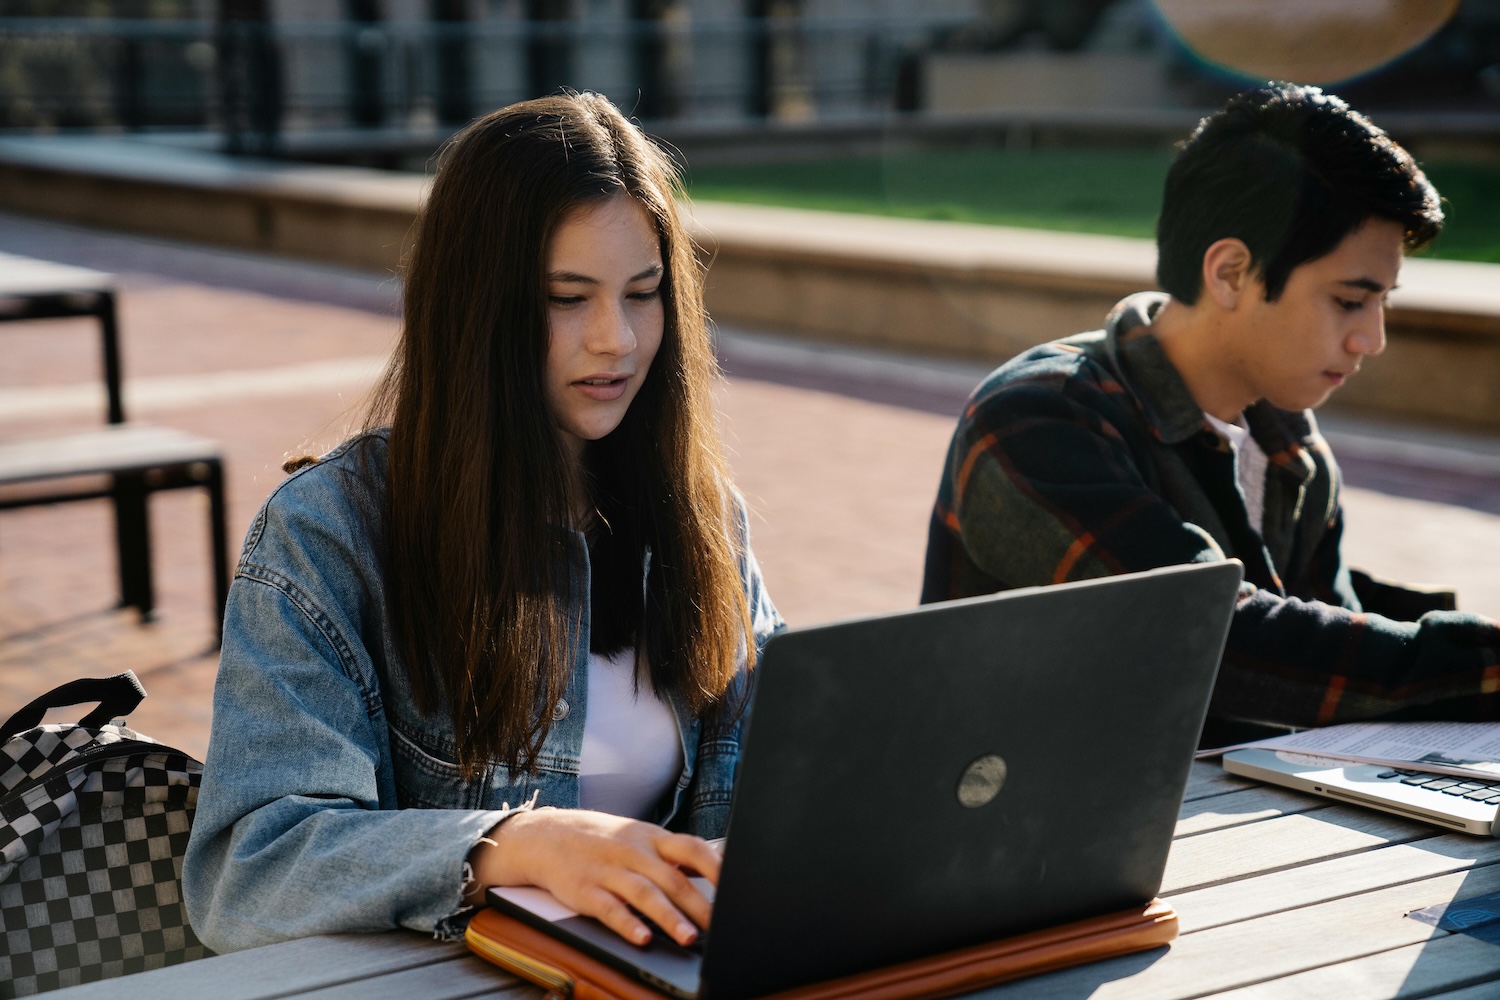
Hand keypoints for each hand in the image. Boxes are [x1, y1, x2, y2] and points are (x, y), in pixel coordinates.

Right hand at [469, 808, 720, 947]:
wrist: (545, 835)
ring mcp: (608, 870)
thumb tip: (718, 868)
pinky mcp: (585, 890)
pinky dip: (627, 924)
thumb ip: (673, 855)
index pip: (691, 847)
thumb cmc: (603, 840)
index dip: (715, 866)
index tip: (738, 885)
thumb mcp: (639, 837)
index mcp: (651, 837)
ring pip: (644, 894)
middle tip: (721, 927)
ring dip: (669, 917)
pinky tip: (641, 938)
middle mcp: (633, 851)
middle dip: (699, 904)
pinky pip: (609, 909)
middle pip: (672, 878)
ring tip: (689, 938)